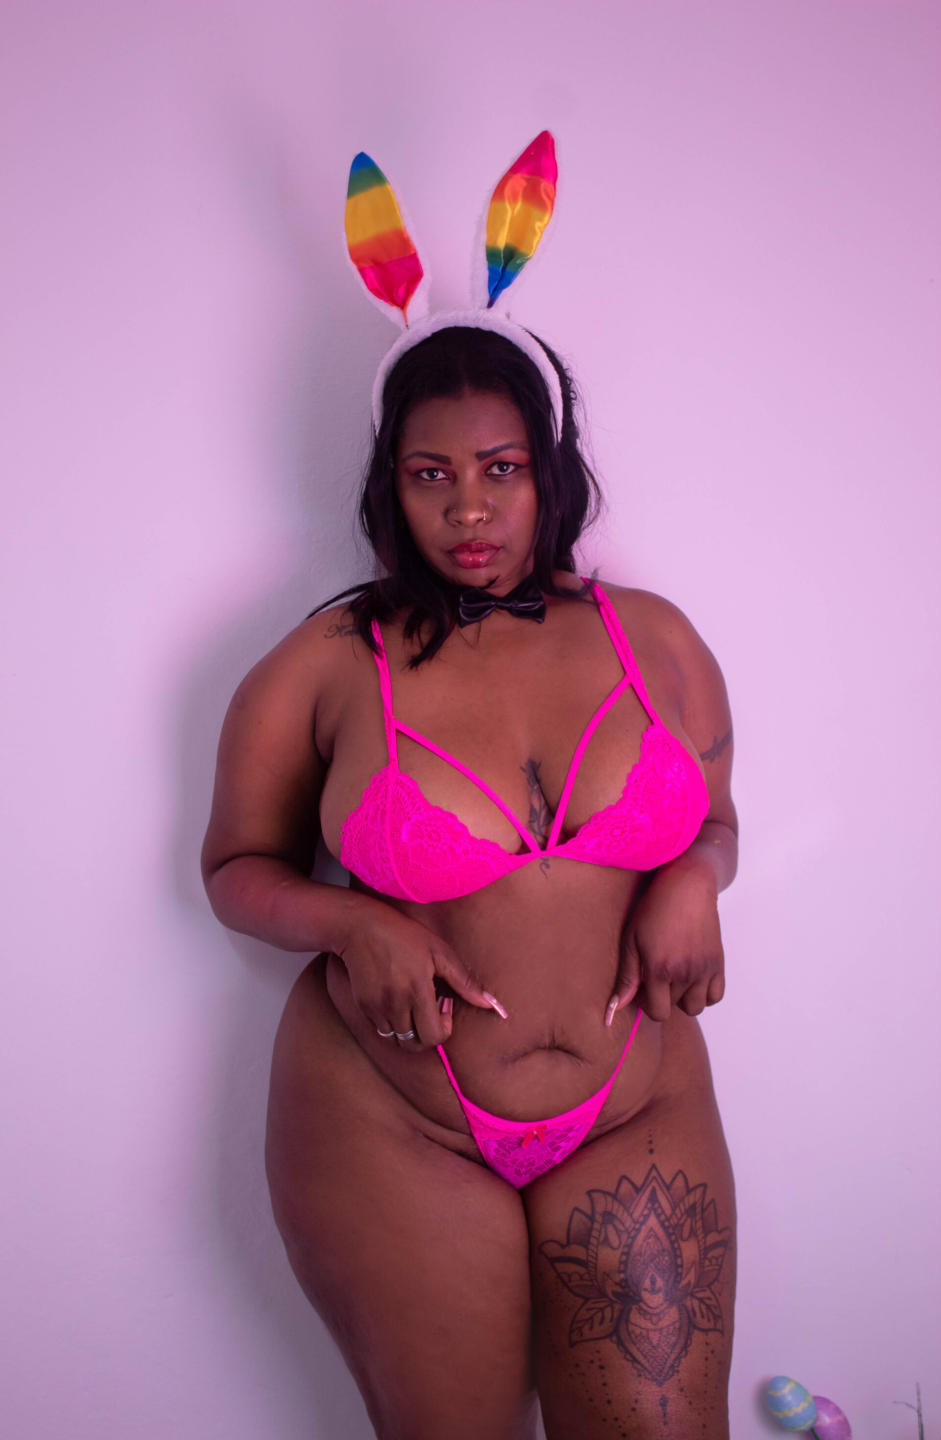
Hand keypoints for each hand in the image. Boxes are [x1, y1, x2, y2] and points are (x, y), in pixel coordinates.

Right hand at [336, 902, 506, 1051]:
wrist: (360, 927)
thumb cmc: (404, 935)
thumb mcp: (439, 952)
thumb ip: (465, 982)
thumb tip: (492, 1005)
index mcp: (417, 991)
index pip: (433, 1037)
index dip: (443, 1028)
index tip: (443, 1005)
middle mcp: (395, 1004)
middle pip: (415, 1045)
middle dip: (428, 1034)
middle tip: (430, 1008)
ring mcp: (376, 1008)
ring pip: (397, 1040)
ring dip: (410, 1030)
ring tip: (413, 1004)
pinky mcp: (362, 1007)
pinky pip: (381, 1030)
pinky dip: (393, 1024)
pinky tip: (398, 1000)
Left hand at [605, 862, 724, 1024]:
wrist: (686, 887)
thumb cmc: (653, 909)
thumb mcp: (631, 941)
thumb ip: (626, 978)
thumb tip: (613, 1011)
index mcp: (661, 969)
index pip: (658, 1012)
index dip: (647, 1003)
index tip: (643, 985)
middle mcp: (685, 973)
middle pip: (674, 1008)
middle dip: (662, 996)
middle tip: (656, 973)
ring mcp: (705, 969)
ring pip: (696, 1006)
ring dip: (683, 997)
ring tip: (674, 976)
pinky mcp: (718, 963)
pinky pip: (715, 996)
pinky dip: (704, 993)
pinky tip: (692, 977)